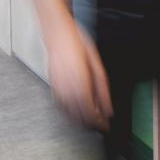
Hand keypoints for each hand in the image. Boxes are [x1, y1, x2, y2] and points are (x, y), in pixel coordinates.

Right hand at [42, 12, 111, 129]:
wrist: (57, 33)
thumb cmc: (77, 44)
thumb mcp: (96, 64)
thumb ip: (103, 89)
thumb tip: (108, 107)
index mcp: (80, 83)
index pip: (90, 112)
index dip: (98, 123)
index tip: (105, 125)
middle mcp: (67, 88)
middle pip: (78, 116)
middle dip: (90, 124)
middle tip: (99, 125)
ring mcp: (57, 88)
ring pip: (68, 114)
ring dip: (79, 121)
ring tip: (89, 121)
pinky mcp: (52, 86)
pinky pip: (59, 106)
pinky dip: (68, 113)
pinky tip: (75, 111)